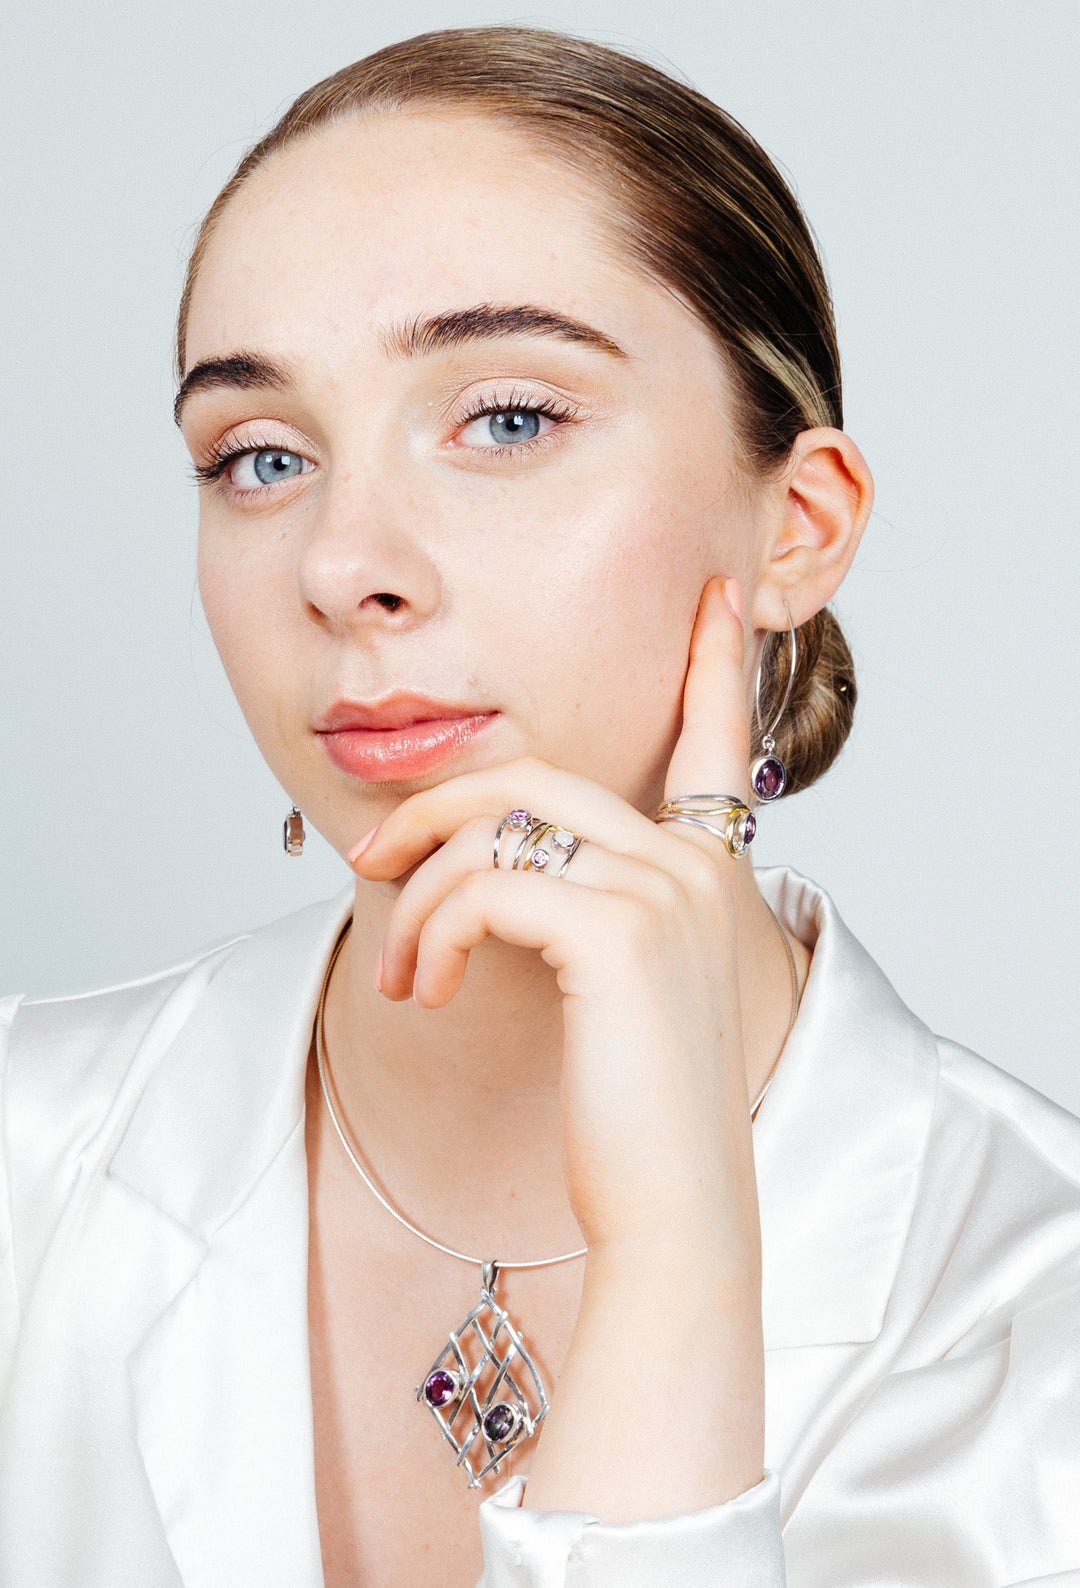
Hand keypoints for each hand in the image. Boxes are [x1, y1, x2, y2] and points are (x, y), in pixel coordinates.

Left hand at [350, 576, 765, 1517]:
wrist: (674, 1208)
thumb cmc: (639, 1110)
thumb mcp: (622, 989)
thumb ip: (587, 904)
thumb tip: (490, 865)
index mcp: (710, 872)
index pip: (717, 743)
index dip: (711, 665)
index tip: (712, 596)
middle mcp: (698, 864)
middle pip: (534, 777)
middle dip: (432, 811)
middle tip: (370, 858)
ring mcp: (664, 889)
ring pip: (494, 829)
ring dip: (417, 897)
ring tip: (403, 969)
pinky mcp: (616, 930)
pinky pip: (483, 887)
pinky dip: (432, 932)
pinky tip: (428, 988)